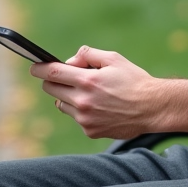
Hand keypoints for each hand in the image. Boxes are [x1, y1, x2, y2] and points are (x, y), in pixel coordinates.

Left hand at [30, 47, 187, 138]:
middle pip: (51, 89)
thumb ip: (87, 55)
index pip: (51, 73)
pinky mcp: (90, 131)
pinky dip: (82, 111)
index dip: (38, 68)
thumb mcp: (114, 58)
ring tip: (90, 93)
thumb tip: (69, 62)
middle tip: (67, 78)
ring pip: (61, 104)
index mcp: (87, 80)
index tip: (34, 67)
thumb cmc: (134, 80)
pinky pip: (76, 118)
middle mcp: (82, 101)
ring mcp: (85, 118)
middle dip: (54, 80)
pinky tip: (101, 108)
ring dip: (68, 97)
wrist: (152, 108)